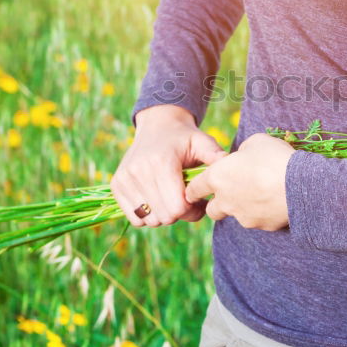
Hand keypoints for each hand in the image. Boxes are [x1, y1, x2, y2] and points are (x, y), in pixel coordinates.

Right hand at [111, 104, 226, 227]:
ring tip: (172, 198)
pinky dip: (149, 215)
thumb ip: (216, 157)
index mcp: (161, 162)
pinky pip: (136, 219)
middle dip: (181, 214)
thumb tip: (230, 166)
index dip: (193, 209)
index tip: (199, 199)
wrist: (158, 126)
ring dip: (164, 215)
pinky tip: (158, 200)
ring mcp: (124, 179)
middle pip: (165, 217)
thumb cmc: (185, 138)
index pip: (178, 208)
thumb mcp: (203, 143)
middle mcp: (138, 171)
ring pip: (151, 220)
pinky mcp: (116, 186)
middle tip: (187, 199)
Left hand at [184, 132, 294, 230]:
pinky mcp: (262, 226)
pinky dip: (263, 212)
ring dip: (242, 207)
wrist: (300, 184)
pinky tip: (277, 200)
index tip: (194, 190)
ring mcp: (243, 216)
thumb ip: (242, 152)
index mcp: (218, 177)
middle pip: (211, 210)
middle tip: (230, 193)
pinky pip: (258, 219)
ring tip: (261, 193)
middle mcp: (226, 200)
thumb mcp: (255, 142)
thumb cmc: (274, 157)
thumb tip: (243, 159)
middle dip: (217, 204)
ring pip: (236, 215)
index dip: (194, 189)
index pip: (195, 188)